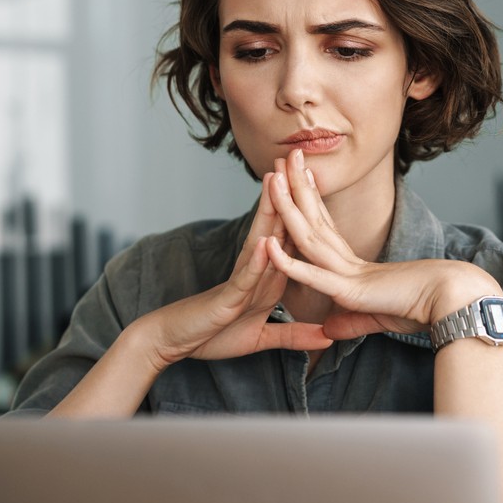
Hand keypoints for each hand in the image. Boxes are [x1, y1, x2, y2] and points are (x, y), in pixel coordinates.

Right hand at [135, 172, 332, 370]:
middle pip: (275, 228)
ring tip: (277, 180)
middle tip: (296, 160)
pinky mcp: (228, 299)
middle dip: (287, 195)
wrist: (174, 343)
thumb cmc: (214, 335)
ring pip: (259, 242)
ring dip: (269, 213)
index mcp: (267, 278)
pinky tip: (264, 243)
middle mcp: (255, 272)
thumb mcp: (261, 338)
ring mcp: (241, 282)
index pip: (289, 238)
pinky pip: (244, 279)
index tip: (317, 183)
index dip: (304, 211)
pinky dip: (255, 262)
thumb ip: (294, 336)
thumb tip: (328, 338)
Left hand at [265, 150, 501, 340]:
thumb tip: (329, 329)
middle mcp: (347, 262)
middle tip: (285, 156)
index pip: (324, 227)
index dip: (308, 201)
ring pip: (308, 235)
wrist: (454, 301)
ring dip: (288, 206)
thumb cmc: (422, 306)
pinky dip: (289, 262)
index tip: (294, 178)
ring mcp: (347, 273)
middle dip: (296, 187)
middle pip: (314, 219)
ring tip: (274, 176)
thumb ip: (350, 321)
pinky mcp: (350, 290)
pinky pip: (313, 274)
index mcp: (354, 264)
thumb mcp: (376, 318)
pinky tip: (268, 246)